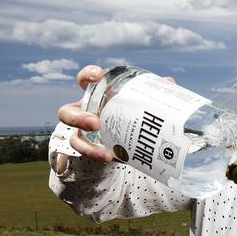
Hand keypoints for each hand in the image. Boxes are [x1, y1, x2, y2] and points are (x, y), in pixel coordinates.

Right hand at [56, 66, 176, 165]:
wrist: (126, 134)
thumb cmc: (128, 109)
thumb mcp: (137, 100)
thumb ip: (150, 92)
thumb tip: (169, 82)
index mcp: (95, 95)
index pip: (84, 81)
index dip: (87, 75)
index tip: (99, 76)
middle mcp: (84, 112)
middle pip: (67, 113)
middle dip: (78, 118)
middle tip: (95, 123)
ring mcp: (84, 133)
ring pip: (74, 139)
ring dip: (86, 147)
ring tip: (105, 155)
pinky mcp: (91, 149)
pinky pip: (89, 155)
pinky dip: (100, 158)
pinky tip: (114, 159)